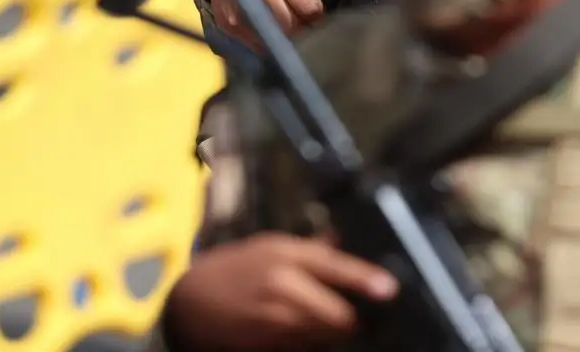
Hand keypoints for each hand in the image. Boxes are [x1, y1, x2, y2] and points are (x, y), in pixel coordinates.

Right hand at [166, 234, 396, 351]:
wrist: (189, 303)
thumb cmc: (233, 269)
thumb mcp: (270, 246)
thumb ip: (312, 249)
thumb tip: (346, 239)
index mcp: (285, 256)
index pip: (333, 266)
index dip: (364, 280)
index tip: (390, 290)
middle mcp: (283, 288)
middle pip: (339, 315)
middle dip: (354, 319)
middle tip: (361, 316)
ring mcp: (275, 323)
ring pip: (326, 337)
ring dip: (335, 335)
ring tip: (334, 323)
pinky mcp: (269, 347)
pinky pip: (307, 350)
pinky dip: (314, 345)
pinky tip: (309, 335)